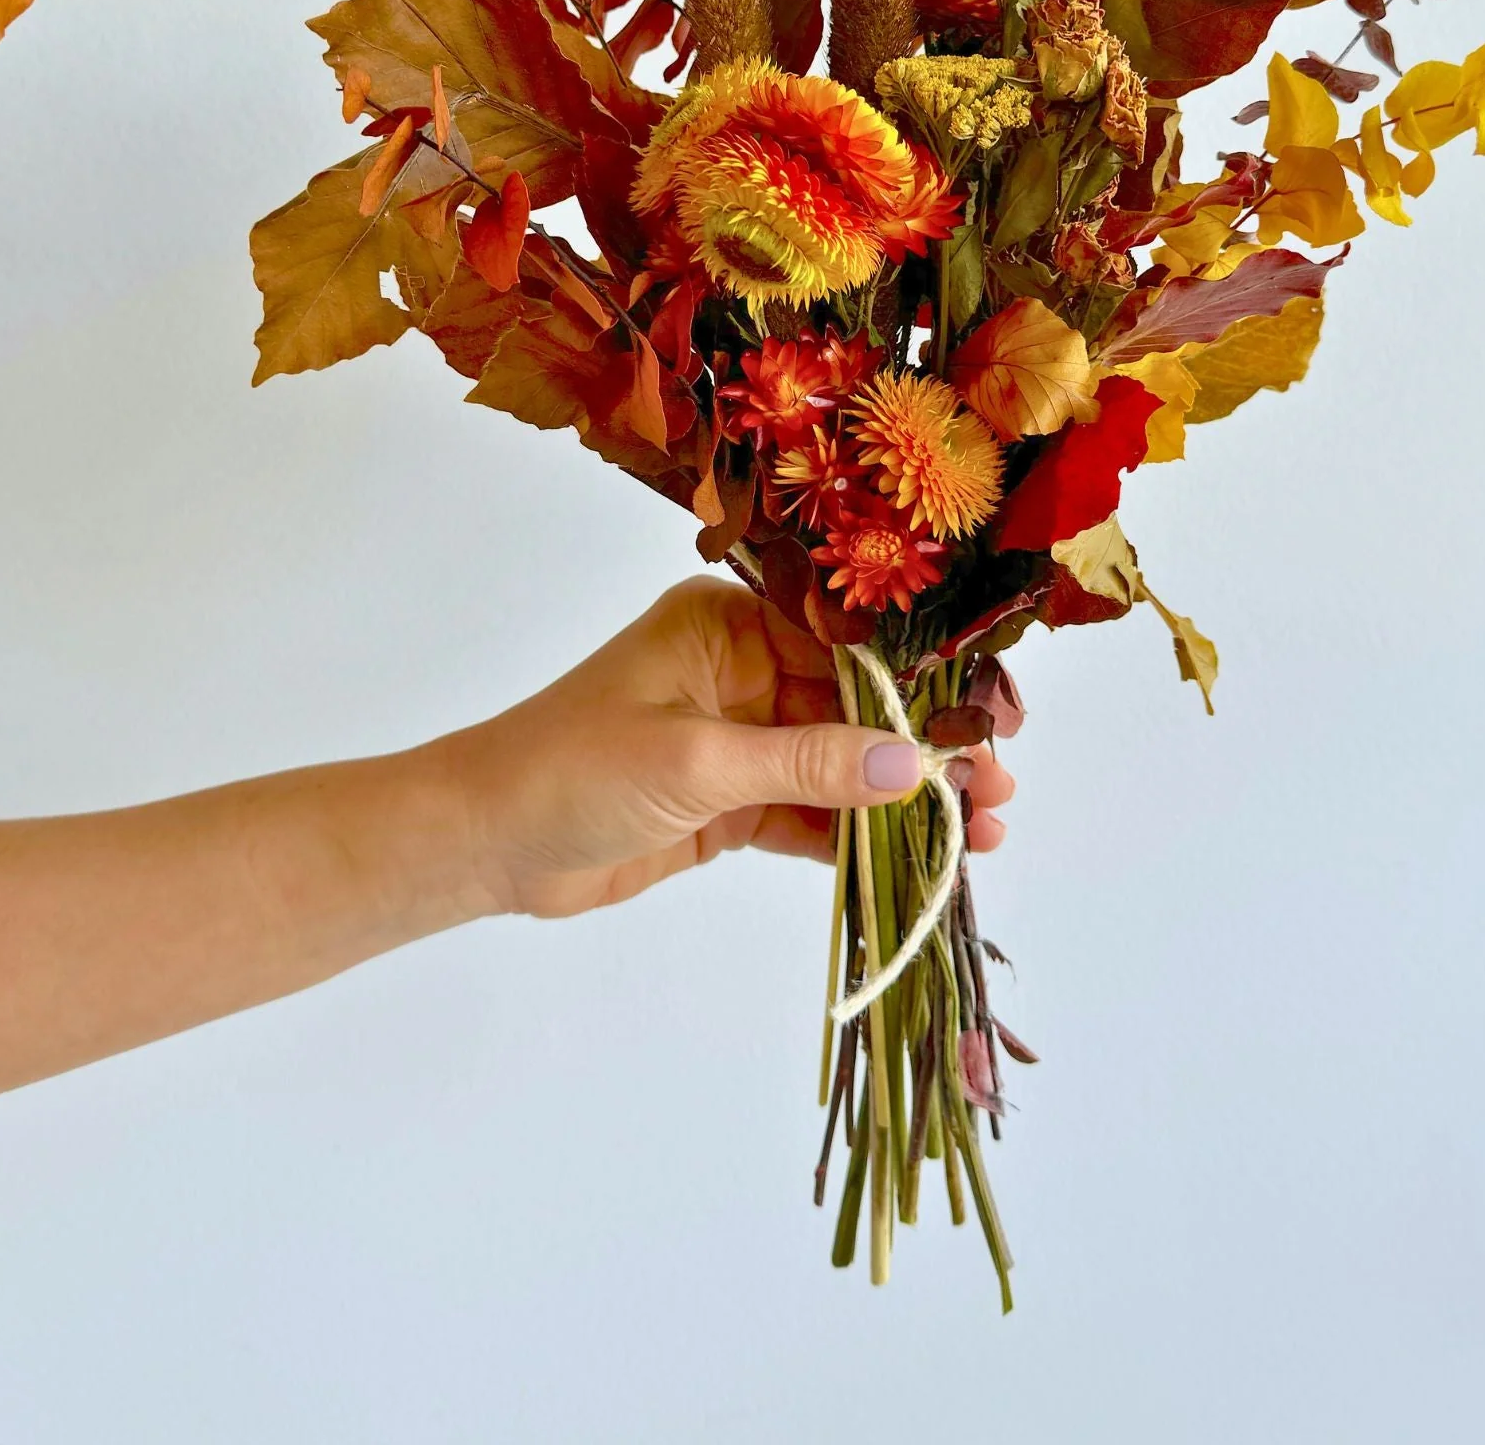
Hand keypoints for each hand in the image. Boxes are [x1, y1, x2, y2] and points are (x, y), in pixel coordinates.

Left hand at [441, 576, 1014, 918]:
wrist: (484, 843)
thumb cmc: (569, 770)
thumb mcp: (696, 760)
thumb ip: (808, 764)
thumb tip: (915, 767)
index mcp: (729, 624)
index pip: (849, 642)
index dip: (927, 682)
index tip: (994, 718)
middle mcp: (743, 671)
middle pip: (861, 707)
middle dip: (932, 749)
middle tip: (1001, 790)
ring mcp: (740, 739)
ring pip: (845, 765)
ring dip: (908, 800)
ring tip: (984, 833)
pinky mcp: (731, 802)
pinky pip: (812, 813)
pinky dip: (861, 838)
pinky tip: (922, 861)